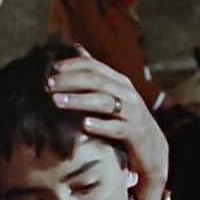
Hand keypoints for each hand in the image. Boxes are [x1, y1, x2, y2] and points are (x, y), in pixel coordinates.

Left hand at [46, 48, 168, 199]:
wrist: (152, 150)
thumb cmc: (124, 121)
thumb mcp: (111, 96)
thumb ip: (95, 75)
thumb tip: (76, 49)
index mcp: (119, 81)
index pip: (94, 66)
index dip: (72, 65)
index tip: (50, 68)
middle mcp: (127, 93)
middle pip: (96, 80)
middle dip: (70, 81)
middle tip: (47, 85)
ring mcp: (132, 112)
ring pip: (104, 101)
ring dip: (79, 100)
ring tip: (57, 102)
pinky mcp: (135, 133)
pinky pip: (117, 127)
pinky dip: (101, 125)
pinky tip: (84, 125)